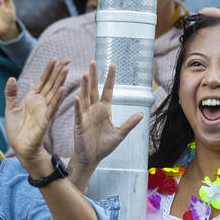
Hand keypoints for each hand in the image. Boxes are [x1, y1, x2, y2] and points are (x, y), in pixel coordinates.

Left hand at [4, 57, 68, 170]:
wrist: (20, 148)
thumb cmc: (17, 132)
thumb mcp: (11, 109)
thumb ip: (11, 94)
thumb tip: (11, 78)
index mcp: (33, 99)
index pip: (43, 81)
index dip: (48, 70)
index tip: (55, 59)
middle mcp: (41, 103)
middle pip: (52, 84)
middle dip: (59, 71)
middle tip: (67, 59)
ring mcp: (44, 111)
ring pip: (54, 93)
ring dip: (60, 81)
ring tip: (67, 69)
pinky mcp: (45, 120)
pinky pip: (53, 107)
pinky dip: (58, 98)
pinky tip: (63, 89)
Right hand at [71, 62, 144, 177]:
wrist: (91, 158)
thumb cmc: (104, 146)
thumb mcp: (120, 134)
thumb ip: (130, 123)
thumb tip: (142, 113)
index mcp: (105, 110)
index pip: (108, 90)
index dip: (110, 78)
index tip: (112, 64)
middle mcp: (94, 110)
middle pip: (94, 89)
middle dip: (94, 76)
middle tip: (93, 61)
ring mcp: (86, 116)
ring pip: (85, 98)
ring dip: (85, 86)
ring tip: (86, 74)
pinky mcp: (79, 125)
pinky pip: (79, 114)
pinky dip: (78, 106)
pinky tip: (77, 97)